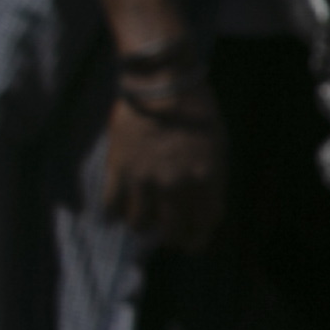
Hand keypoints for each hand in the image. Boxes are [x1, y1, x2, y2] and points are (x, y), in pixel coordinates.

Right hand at [97, 74, 225, 254]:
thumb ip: (211, 175)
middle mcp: (177, 185)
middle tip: (169, 241)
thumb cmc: (196, 109)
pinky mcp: (119, 169)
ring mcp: (146, 179)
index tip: (193, 244)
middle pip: (173, 230)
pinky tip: (116, 212)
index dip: (198, 237)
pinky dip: (114, 212)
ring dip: (142, 226)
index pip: (205, 222)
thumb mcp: (217, 144)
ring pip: (139, 223)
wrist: (162, 85)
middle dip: (172, 239)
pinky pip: (112, 204)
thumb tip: (203, 200)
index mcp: (207, 179)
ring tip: (141, 223)